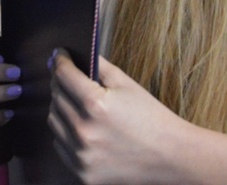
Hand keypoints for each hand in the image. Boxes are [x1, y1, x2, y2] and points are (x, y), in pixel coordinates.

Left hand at [48, 52, 191, 183]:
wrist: (173, 158)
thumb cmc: (152, 118)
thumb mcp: (127, 84)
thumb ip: (98, 65)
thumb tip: (74, 54)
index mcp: (95, 105)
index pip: (63, 75)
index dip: (60, 60)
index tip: (60, 55)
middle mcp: (84, 132)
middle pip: (56, 97)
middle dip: (60, 83)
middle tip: (68, 76)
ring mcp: (81, 156)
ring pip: (54, 121)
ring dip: (60, 107)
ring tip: (74, 101)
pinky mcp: (83, 174)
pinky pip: (60, 146)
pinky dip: (65, 133)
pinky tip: (79, 126)